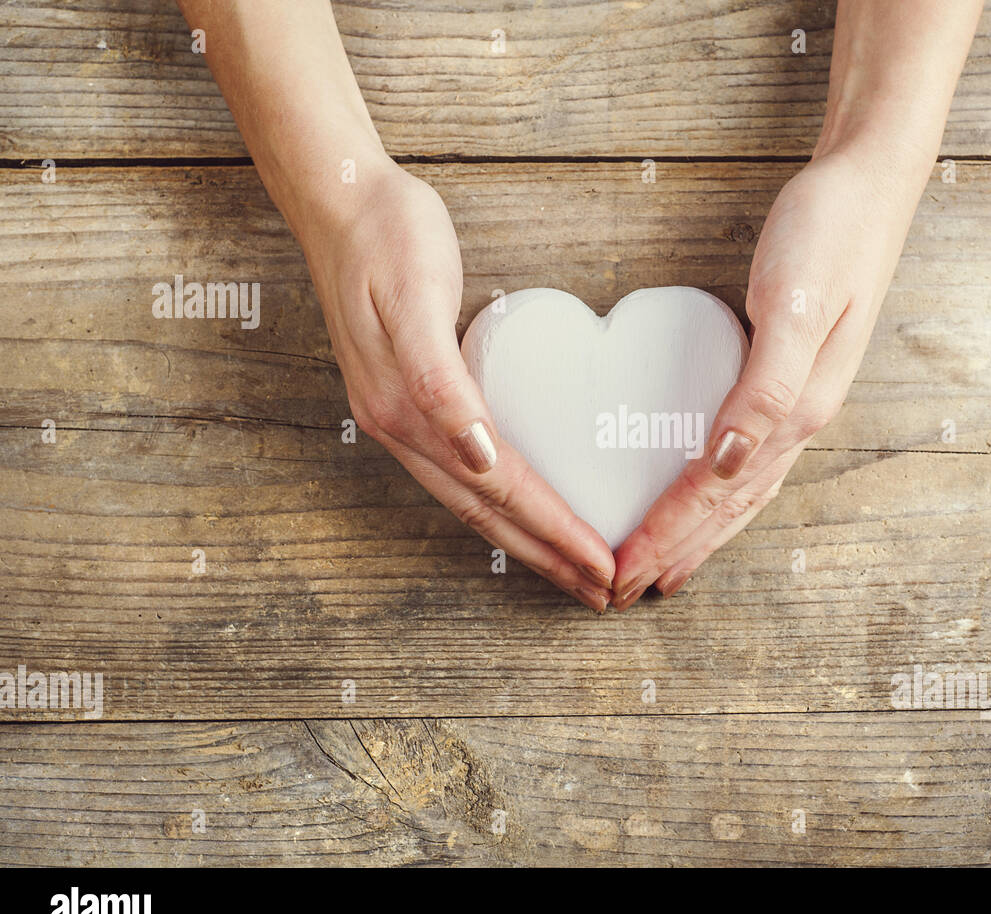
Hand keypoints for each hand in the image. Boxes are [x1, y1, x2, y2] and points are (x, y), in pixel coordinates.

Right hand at [299, 160, 615, 610]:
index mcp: (407, 410)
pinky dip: (501, 504)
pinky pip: (462, 471)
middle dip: (547, 556)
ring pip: (472, 502)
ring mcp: (399, 419)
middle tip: (603, 592)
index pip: (499, 490)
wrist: (342, 199)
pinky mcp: (409, 400)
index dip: (553, 531)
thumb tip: (476, 457)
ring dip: (526, 541)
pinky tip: (526, 510)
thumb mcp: (414, 299)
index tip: (603, 564)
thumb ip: (438, 382)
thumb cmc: (387, 236)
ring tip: (572, 569)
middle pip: (486, 514)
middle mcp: (400, 427)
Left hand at [610, 143, 933, 609]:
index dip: (669, 535)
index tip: (622, 572)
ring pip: (744, 491)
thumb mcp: (797, 306)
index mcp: (797, 408)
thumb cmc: (830, 233)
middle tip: (626, 593)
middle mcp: (801, 416)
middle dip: (679, 552)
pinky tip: (702, 493)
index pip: (718, 492)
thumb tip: (727, 463)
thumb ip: (767, 388)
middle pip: (732, 507)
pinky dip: (720, 491)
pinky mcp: (790, 376)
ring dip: (701, 534)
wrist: (872, 182)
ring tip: (663, 567)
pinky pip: (749, 455)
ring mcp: (800, 399)